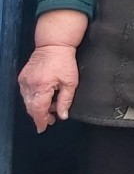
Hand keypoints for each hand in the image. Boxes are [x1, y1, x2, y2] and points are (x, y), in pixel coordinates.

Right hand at [18, 10, 87, 132]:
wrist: (54, 45)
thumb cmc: (65, 62)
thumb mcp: (70, 82)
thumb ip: (65, 100)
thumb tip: (62, 116)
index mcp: (42, 87)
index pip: (38, 110)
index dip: (40, 120)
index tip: (43, 128)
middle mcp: (29, 85)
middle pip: (31, 107)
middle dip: (40, 115)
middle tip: (51, 119)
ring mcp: (24, 81)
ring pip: (27, 101)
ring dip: (37, 107)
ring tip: (50, 107)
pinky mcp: (22, 77)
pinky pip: (25, 93)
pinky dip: (33, 98)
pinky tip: (44, 97)